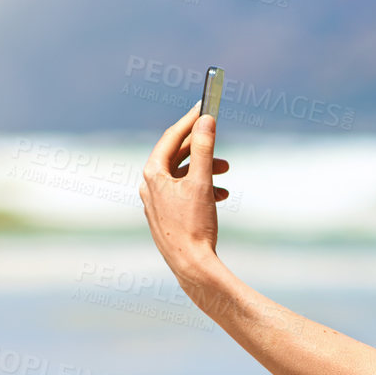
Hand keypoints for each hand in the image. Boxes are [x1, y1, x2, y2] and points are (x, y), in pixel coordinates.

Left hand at [139, 102, 231, 285]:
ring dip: (204, 168)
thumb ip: (203, 148)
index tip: (205, 107)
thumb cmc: (194, 226)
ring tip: (226, 171)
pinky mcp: (166, 217)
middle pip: (176, 156)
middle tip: (217, 136)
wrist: (192, 267)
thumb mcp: (202, 182)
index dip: (189, 121)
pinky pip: (183, 193)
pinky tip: (220, 195)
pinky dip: (202, 188)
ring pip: (182, 175)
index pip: (171, 138)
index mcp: (152, 175)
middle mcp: (149, 187)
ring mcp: (156, 203)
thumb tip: (206, 120)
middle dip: (200, 147)